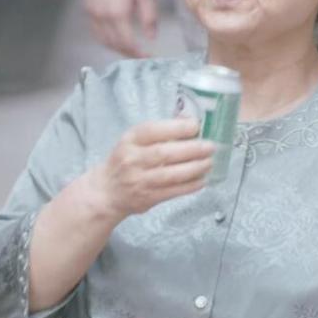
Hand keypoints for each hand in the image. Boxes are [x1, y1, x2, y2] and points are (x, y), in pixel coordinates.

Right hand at [83, 0, 157, 57]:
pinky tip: (116, 37)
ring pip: (102, 40)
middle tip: (142, 56)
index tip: (150, 58)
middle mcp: (101, 15)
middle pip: (114, 44)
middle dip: (128, 53)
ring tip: (131, 49)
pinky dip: (106, 38)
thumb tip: (152, 37)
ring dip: (116, 48)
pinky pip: (96, 30)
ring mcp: (91, 12)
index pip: (127, 42)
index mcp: (117, 12)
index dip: (138, 54)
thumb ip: (149, 16)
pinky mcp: (87, 7)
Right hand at [87, 119, 214, 218]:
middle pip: (165, 153)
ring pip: (171, 175)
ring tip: (209, 162)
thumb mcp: (134, 140)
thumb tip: (189, 119)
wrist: (107, 191)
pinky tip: (202, 180)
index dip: (176, 128)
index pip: (152, 130)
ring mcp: (139, 180)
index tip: (196, 126)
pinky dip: (190, 186)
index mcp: (130, 140)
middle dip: (192, 149)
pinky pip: (173, 192)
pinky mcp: (147, 198)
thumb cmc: (125, 160)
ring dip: (194, 168)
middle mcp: (132, 159)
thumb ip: (160, 131)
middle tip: (210, 147)